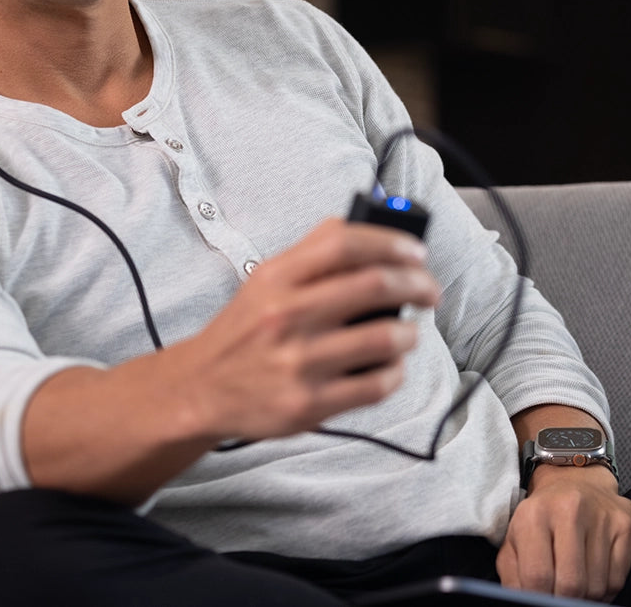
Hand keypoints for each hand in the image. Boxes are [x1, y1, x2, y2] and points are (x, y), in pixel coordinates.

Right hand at [172, 218, 439, 441]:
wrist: (201, 388)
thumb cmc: (246, 328)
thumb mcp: (266, 279)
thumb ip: (313, 250)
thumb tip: (367, 225)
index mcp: (278, 278)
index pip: (346, 243)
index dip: (393, 243)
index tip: (417, 253)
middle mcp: (287, 317)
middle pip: (375, 286)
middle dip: (418, 285)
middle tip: (429, 291)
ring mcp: (298, 364)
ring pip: (385, 339)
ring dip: (410, 333)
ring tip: (408, 332)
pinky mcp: (308, 405)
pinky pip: (376, 385)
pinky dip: (395, 373)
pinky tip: (389, 366)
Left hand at [497, 466, 630, 602]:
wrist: (575, 479)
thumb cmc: (542, 517)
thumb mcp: (514, 539)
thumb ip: (512, 574)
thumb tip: (521, 602)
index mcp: (534, 515)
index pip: (537, 575)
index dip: (538, 598)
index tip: (540, 601)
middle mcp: (570, 509)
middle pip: (571, 584)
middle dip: (563, 600)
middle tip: (558, 597)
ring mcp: (602, 516)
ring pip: (597, 586)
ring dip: (585, 595)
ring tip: (576, 581)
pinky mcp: (626, 523)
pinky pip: (618, 579)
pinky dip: (605, 589)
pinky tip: (593, 576)